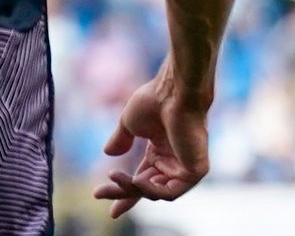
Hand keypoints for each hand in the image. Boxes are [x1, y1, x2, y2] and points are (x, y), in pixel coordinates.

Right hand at [95, 66, 211, 218]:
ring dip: (131, 189)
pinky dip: (152, 190)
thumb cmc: (155, 100)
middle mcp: (175, 160)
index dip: (125, 192)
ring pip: (156, 192)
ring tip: (115, 177)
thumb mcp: (130, 122)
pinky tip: (136, 181)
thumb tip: (109, 152)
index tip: (105, 203)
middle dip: (121, 192)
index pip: (143, 179)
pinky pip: (171, 192)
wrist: (173, 91)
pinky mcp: (196, 170)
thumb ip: (122, 138)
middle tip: (98, 193)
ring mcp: (186, 166)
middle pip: (146, 188)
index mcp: (162, 150)